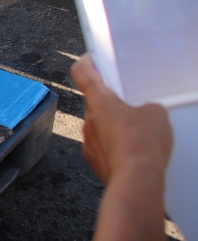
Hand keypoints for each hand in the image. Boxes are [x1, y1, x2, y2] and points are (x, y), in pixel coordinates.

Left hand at [71, 55, 172, 185]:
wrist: (136, 181)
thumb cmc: (141, 146)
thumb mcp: (156, 114)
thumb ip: (147, 106)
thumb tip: (146, 113)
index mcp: (100, 101)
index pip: (83, 73)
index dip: (87, 63)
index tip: (92, 59)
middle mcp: (89, 120)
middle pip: (96, 102)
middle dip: (113, 103)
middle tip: (131, 104)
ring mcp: (89, 141)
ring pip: (100, 126)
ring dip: (115, 127)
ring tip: (138, 133)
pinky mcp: (95, 160)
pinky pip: (105, 147)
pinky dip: (117, 147)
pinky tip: (134, 151)